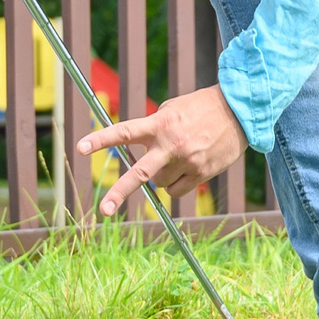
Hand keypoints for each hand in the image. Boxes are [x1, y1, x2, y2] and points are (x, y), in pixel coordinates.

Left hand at [75, 86, 247, 218]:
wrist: (239, 112)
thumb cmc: (200, 108)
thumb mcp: (172, 109)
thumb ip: (152, 128)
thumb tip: (136, 150)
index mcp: (159, 124)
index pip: (124, 133)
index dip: (100, 140)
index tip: (79, 148)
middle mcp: (170, 144)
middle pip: (139, 174)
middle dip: (119, 192)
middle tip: (104, 210)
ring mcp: (186, 161)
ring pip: (159, 184)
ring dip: (161, 176)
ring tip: (177, 156)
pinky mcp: (201, 173)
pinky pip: (177, 191)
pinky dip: (176, 184)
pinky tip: (188, 167)